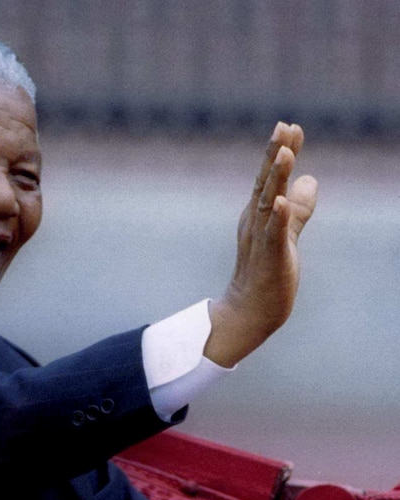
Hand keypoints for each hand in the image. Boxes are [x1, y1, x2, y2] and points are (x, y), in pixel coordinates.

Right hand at [205, 122, 317, 366]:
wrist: (249, 311)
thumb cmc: (266, 274)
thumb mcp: (286, 234)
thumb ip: (299, 208)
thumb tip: (311, 178)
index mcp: (260, 215)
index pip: (270, 178)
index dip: (280, 153)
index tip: (289, 126)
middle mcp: (256, 222)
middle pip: (266, 183)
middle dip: (275, 155)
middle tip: (283, 127)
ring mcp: (261, 239)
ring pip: (268, 203)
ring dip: (276, 178)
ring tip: (285, 154)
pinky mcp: (268, 257)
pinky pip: (272, 235)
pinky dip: (277, 217)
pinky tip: (281, 201)